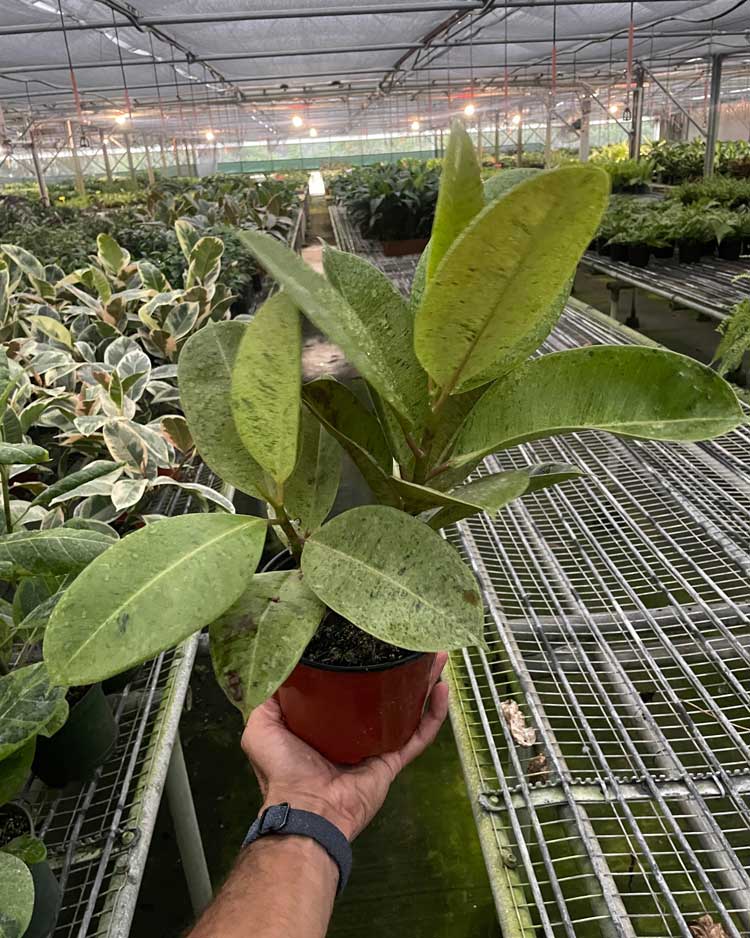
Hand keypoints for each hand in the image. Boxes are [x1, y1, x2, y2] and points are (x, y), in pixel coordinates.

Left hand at [242, 653, 448, 840]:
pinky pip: (417, 737)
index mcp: (324, 724)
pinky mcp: (391, 763)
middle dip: (400, 670)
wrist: (306, 809)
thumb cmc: (282, 769)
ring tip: (437, 658)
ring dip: (423, 685)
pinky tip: (441, 691)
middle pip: (383, 694)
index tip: (370, 640)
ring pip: (406, 710)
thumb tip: (275, 669)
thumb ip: (267, 700)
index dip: (360, 665)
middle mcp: (352, 733)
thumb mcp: (262, 727)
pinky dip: (432, 716)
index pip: (346, 688)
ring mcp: (375, 748)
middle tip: (413, 645)